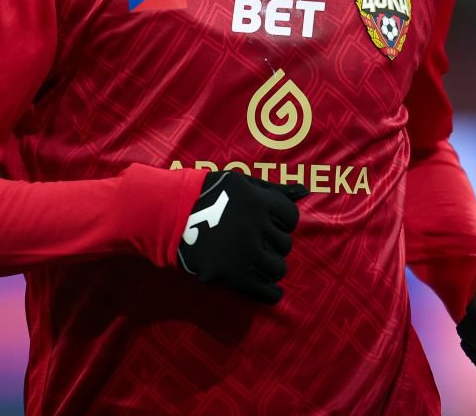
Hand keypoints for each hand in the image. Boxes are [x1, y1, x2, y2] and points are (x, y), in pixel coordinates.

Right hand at [177, 171, 305, 304]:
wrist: (169, 215)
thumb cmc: (207, 193)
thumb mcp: (241, 183)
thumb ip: (274, 189)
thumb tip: (306, 190)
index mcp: (258, 202)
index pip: (290, 216)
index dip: (281, 220)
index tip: (268, 222)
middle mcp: (255, 227)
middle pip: (285, 243)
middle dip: (273, 243)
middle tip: (256, 241)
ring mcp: (244, 253)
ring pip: (278, 268)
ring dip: (270, 266)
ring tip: (256, 261)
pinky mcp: (233, 276)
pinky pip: (266, 292)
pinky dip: (270, 293)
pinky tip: (266, 288)